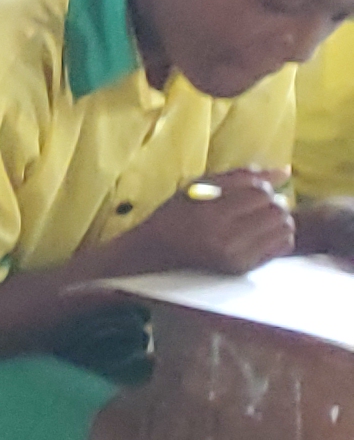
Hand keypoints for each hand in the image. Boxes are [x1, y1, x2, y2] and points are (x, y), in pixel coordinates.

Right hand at [119, 178, 296, 278]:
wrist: (155, 252)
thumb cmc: (177, 214)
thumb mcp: (200, 186)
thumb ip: (241, 176)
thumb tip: (284, 172)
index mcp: (210, 214)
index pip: (259, 193)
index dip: (262, 187)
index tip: (253, 190)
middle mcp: (225, 239)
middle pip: (276, 211)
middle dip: (274, 203)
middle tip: (260, 204)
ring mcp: (235, 256)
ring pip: (284, 228)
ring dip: (279, 218)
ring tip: (262, 217)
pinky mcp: (242, 268)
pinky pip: (282, 246)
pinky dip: (279, 235)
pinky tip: (263, 232)